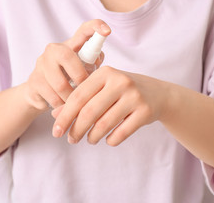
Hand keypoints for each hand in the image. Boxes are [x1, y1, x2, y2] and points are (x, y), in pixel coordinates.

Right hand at [24, 19, 109, 110]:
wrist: (40, 95)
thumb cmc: (69, 79)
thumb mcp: (84, 70)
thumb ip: (94, 64)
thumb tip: (97, 60)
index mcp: (71, 45)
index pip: (83, 30)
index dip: (95, 27)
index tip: (107, 31)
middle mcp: (54, 50)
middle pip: (66, 56)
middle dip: (80, 76)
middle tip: (86, 89)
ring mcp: (41, 64)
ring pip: (60, 84)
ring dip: (72, 98)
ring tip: (77, 103)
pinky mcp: (33, 81)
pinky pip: (52, 97)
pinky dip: (63, 106)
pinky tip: (65, 107)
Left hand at [51, 66, 168, 145]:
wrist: (158, 93)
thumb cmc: (123, 90)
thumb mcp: (102, 88)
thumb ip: (81, 98)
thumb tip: (56, 115)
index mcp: (105, 73)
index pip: (78, 97)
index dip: (64, 116)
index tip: (56, 131)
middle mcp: (120, 82)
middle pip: (89, 112)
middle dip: (76, 130)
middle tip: (71, 140)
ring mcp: (134, 96)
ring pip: (104, 124)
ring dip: (92, 137)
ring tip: (89, 140)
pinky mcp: (145, 111)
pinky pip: (121, 133)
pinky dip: (111, 140)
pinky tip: (108, 140)